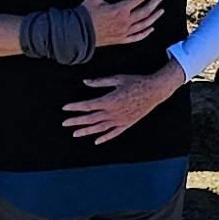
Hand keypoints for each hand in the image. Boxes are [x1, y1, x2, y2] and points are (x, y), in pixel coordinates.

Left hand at [62, 63, 185, 142]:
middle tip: (64, 123)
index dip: (74, 107)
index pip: (87, 106)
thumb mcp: (117, 78)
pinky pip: (113, 133)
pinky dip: (104, 138)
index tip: (65, 108)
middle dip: (76, 121)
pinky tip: (96, 141)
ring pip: (99, 128)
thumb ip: (99, 82)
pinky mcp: (127, 124)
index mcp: (109, 100)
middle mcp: (113, 113)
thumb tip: (85, 82)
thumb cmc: (135, 82)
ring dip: (86, 131)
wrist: (154, 90)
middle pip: (90, 119)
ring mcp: (120, 120)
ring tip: (75, 133)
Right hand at [76, 0, 165, 49]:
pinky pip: (137, 37)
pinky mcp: (121, 39)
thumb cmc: (86, 15)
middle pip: (146, 11)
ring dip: (154, 17)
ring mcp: (124, 32)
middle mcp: (126, 21)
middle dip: (156, 2)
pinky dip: (145, 32)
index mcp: (121, 10)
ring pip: (144, 24)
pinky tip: (150, 29)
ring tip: (161, 10)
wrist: (78, 34)